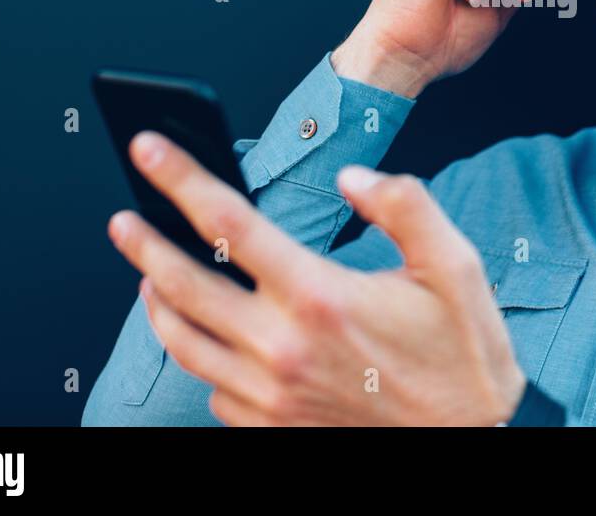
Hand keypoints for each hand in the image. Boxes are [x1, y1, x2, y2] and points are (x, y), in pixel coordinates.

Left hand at [107, 131, 527, 425]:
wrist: (472, 443)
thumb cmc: (462, 356)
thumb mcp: (455, 267)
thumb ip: (404, 205)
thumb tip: (352, 178)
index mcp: (320, 297)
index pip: (229, 223)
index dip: (180, 179)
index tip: (148, 151)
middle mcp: (283, 348)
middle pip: (182, 286)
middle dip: (143, 245)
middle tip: (123, 219)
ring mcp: (271, 396)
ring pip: (183, 343)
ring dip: (157, 303)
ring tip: (150, 276)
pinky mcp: (271, 429)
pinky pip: (212, 389)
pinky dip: (202, 357)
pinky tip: (212, 339)